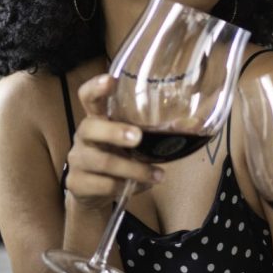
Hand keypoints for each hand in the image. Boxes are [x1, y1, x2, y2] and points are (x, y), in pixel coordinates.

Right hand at [66, 74, 162, 209]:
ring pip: (103, 162)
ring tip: (158, 176)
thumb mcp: (131, 142)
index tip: (110, 80)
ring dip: (134, 169)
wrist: (91, 192)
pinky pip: (104, 185)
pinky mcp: (77, 184)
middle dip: (114, 132)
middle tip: (137, 137)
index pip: (88, 96)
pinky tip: (141, 186)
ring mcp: (78, 160)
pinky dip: (127, 187)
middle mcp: (84, 136)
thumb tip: (195, 123)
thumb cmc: (117, 156)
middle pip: (90, 128)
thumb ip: (153, 133)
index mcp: (97, 118)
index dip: (96, 87)